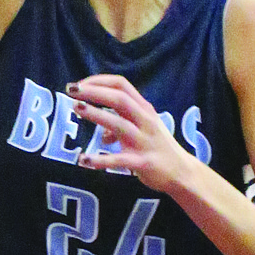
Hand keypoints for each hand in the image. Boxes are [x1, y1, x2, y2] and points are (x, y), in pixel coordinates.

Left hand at [70, 75, 186, 191]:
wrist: (184, 173)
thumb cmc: (158, 145)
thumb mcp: (143, 127)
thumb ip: (122, 122)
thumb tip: (103, 133)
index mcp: (144, 109)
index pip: (121, 85)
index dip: (99, 81)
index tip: (79, 84)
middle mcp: (146, 121)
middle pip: (120, 99)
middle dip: (94, 92)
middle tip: (70, 90)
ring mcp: (145, 142)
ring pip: (119, 124)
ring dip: (96, 115)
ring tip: (76, 108)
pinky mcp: (143, 163)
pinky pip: (120, 160)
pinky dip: (101, 160)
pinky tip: (83, 160)